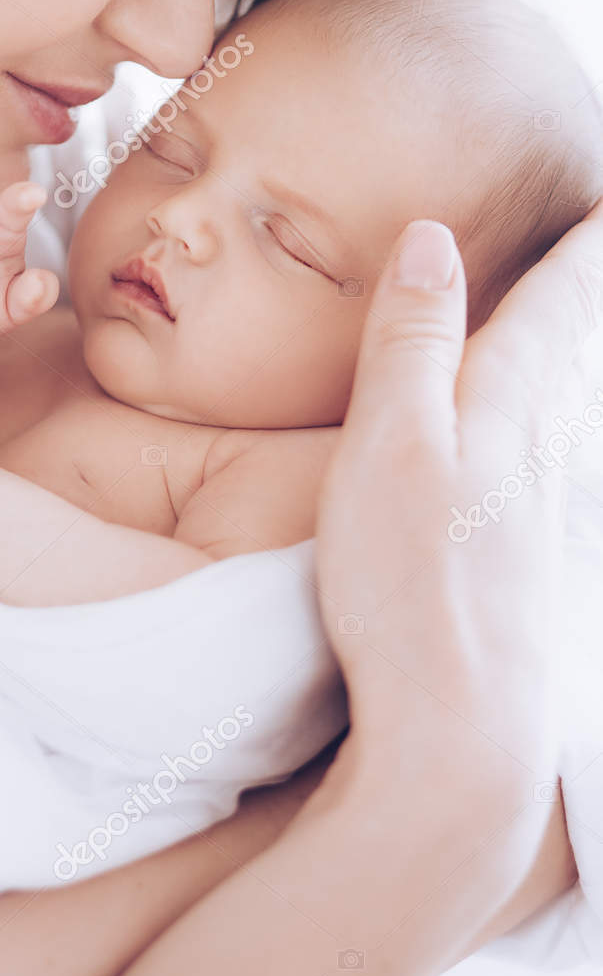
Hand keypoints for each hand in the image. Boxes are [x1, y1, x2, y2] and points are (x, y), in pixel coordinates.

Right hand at [314, 209, 602, 887]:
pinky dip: (567, 414)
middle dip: (596, 287)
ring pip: (577, 403)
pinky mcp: (527, 562)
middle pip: (584, 346)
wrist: (460, 737)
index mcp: (513, 405)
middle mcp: (546, 451)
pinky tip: (551, 441)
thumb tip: (435, 238)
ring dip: (586, 348)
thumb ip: (413, 342)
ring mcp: (544, 512)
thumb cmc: (413, 586)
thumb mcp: (392, 444)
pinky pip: (561, 456)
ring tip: (589, 319)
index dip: (587, 243)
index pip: (564, 298)